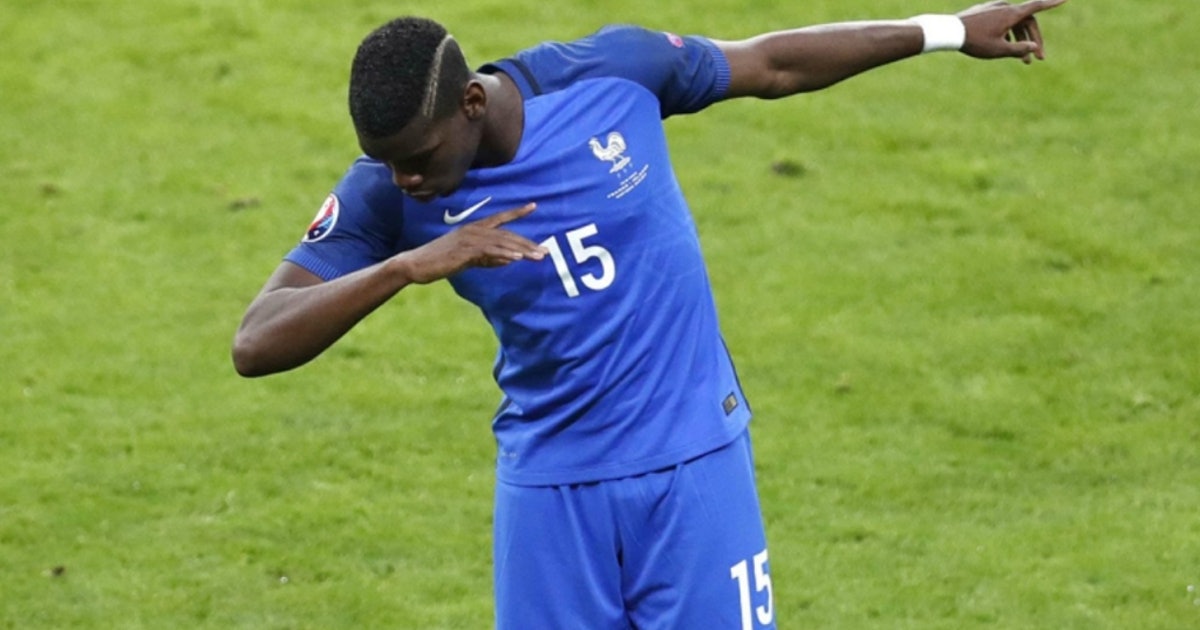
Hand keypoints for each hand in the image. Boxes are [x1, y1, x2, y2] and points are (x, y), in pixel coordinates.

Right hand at [397, 203, 546, 283]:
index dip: (517, 212)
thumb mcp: (468, 259)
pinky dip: (504, 254)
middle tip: (545, 251)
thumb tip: (509, 260)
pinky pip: (489, 251)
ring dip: (522, 250)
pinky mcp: (465, 250)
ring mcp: (469, 239)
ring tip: (538, 257)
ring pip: (502, 242)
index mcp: (474, 229)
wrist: (416, 264)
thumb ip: (488, 259)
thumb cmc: (440, 261)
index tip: (533, 206)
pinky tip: (517, 258)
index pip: (500, 218)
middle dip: (527, 243)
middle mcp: (474, 230)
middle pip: (506, 234)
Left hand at [958, 0, 1067, 63]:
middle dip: (1034, 41)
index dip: (1052, 3)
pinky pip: (1003, 22)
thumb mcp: (999, 50)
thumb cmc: (974, 42)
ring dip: (1021, 41)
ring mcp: (994, 8)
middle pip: (1027, 22)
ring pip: (1015, 23)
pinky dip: (1009, 34)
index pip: (1038, 6)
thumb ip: (1019, 49)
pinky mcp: (985, 12)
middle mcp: (1004, 7)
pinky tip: (1007, 48)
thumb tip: (1035, 47)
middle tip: (1038, 59)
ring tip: (1024, 62)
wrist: (948, 32)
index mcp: (1011, 13)